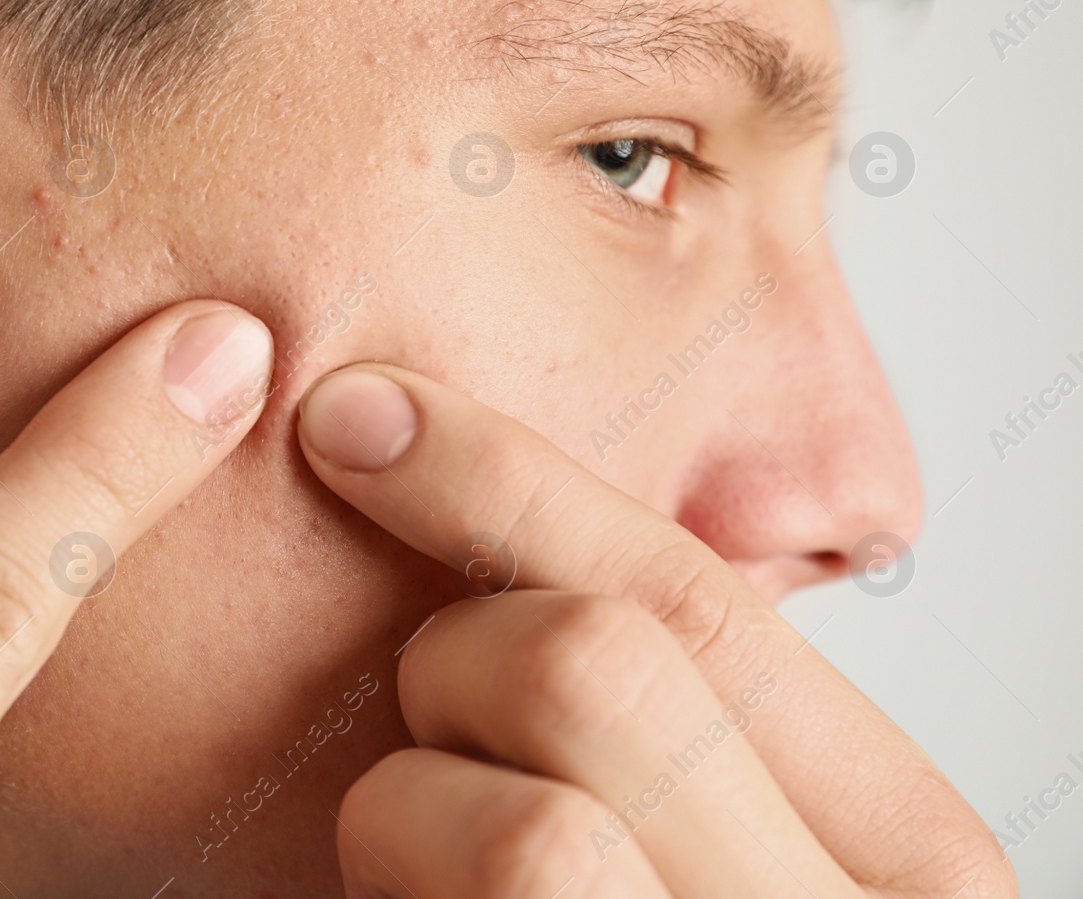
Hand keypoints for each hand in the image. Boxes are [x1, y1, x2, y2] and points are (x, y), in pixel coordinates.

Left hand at [297, 365, 1013, 898]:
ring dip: (407, 820)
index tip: (361, 412)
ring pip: (513, 824)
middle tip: (432, 730)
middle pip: (590, 668)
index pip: (703, 601)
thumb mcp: (738, 850)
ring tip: (413, 875)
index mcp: (902, 864)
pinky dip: (370, 890)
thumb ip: (696, 733)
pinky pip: (436, 893)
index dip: (509, 479)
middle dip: (456, 668)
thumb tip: (521, 558)